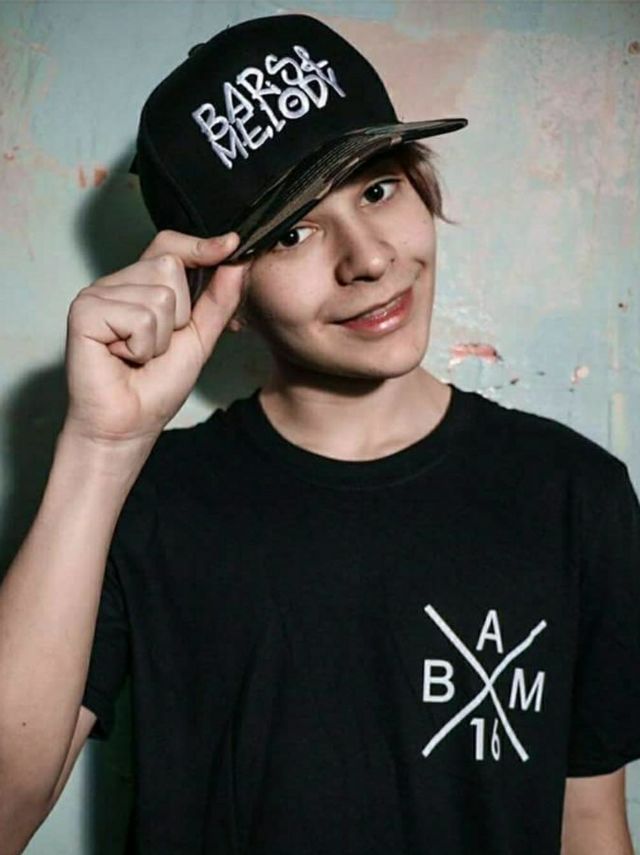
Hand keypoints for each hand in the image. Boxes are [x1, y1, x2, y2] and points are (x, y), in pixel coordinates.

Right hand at [63, 229, 248, 446]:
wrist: (129, 425)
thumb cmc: (156, 386)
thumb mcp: (199, 338)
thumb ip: (218, 300)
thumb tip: (238, 259)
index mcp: (139, 284)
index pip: (170, 245)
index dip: (200, 246)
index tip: (231, 244)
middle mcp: (116, 283)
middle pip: (170, 268)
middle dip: (179, 317)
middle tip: (155, 347)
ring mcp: (97, 295)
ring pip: (159, 297)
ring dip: (160, 339)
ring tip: (138, 356)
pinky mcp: (84, 312)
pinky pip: (139, 318)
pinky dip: (141, 348)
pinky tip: (121, 358)